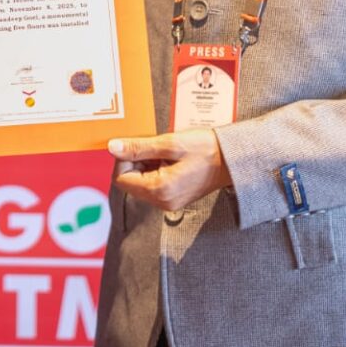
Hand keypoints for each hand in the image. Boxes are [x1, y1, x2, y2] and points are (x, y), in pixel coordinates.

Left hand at [108, 130, 231, 211]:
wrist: (233, 160)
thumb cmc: (206, 149)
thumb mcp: (170, 144)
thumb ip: (138, 147)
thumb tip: (112, 147)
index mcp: (159, 191)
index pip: (121, 178)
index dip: (124, 159)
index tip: (139, 145)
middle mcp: (162, 202)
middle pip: (129, 182)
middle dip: (135, 161)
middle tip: (154, 147)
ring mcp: (168, 202)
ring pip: (140, 182)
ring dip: (145, 164)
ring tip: (165, 153)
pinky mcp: (174, 198)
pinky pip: (153, 185)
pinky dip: (155, 169)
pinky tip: (170, 159)